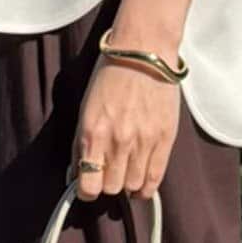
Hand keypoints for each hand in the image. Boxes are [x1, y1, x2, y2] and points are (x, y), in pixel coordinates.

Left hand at [68, 58, 180, 201]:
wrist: (143, 52)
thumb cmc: (110, 76)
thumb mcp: (85, 109)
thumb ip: (79, 144)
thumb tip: (76, 173)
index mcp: (92, 133)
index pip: (88, 185)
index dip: (87, 190)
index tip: (89, 184)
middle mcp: (117, 141)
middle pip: (111, 189)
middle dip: (107, 184)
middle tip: (109, 172)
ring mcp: (143, 142)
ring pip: (133, 187)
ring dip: (128, 184)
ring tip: (127, 172)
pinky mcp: (165, 139)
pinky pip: (156, 179)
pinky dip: (147, 187)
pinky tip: (142, 182)